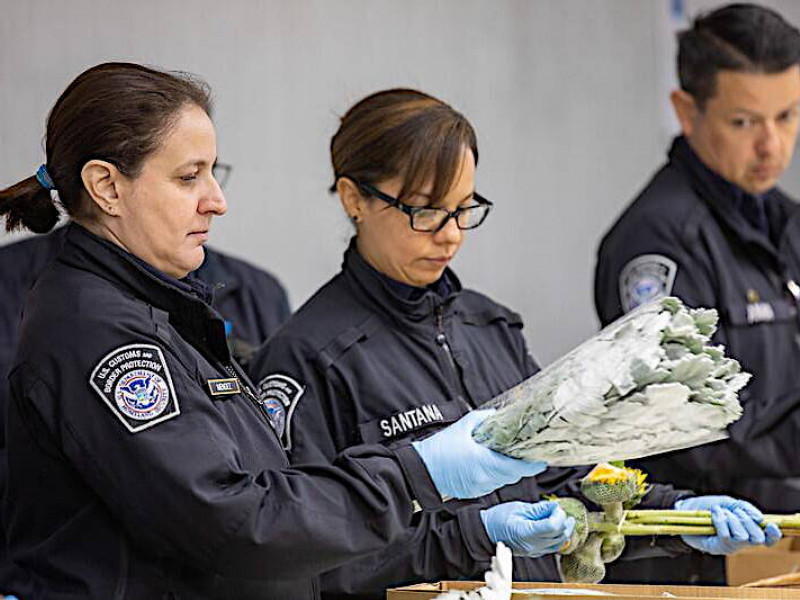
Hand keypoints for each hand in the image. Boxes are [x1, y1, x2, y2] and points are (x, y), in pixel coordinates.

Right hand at [412, 409, 546, 498]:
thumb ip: (485, 419)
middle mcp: (485, 478)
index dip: (533, 464)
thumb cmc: (440, 448)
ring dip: (508, 470)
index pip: (517, 467)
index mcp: (484, 462)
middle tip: (527, 453)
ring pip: (504, 480)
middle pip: (513, 475)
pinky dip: (496, 475)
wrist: (422, 469)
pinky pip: (493, 484)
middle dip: (521, 465)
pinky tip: (491, 464)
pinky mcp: (475, 493)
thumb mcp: (464, 426)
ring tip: (507, 456)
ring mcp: (480, 488)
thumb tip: (500, 416)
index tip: (543, 459)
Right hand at [480, 500, 574, 557]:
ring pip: (559, 543)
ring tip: (564, 518)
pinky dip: (559, 537)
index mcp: (525, 533)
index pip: (552, 526)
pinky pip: (553, 547)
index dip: (558, 515)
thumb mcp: (518, 508)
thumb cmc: (499, 518)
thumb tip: (555, 507)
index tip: (555, 506)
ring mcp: (534, 551)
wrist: (486, 532)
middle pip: (558, 535)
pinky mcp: (535, 553)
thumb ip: (538, 509)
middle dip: (563, 520)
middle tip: (557, 509)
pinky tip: (558, 528)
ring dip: (564, 530)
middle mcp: (532, 545)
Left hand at [675, 495, 781, 554]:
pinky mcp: (717, 547)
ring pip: (742, 536)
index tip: (771, 526)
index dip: (774, 535)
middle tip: (733, 511)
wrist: (687, 509)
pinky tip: (714, 513)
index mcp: (749, 531)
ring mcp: (729, 547)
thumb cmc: (711, 507)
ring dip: (732, 519)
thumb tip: (760, 519)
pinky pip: (726, 536)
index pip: (768, 539)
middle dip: (746, 520)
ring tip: (720, 512)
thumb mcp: (730, 503)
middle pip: (757, 537)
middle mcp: (742, 542)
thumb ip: (746, 508)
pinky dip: (721, 521)